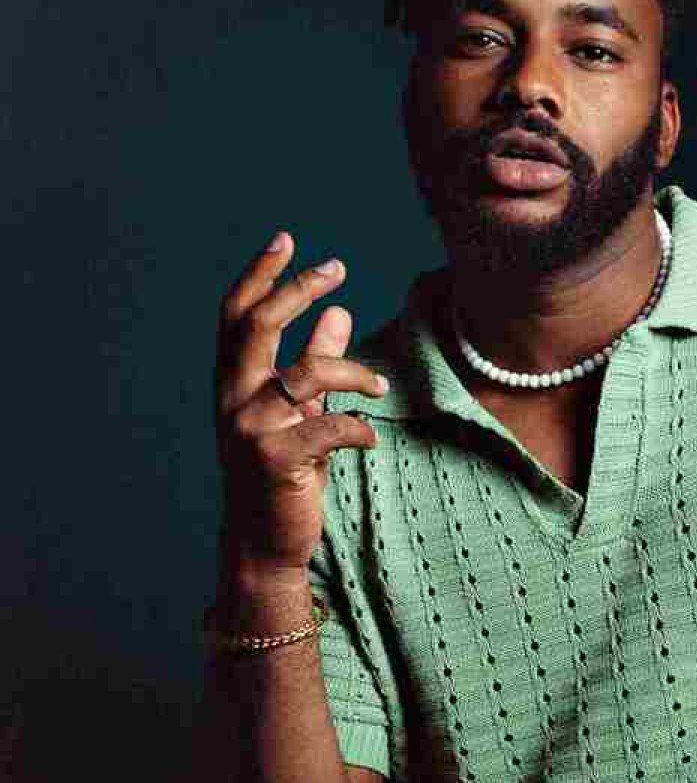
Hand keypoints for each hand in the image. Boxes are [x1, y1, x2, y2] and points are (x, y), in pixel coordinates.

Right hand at [215, 233, 387, 577]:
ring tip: (379, 383)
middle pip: (259, 324)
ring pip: (307, 373)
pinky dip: (359, 426)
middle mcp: (233, 400)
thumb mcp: (300, 413)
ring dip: (353, 370)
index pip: (236, 316)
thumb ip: (315, 362)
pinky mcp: (277, 460)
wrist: (264, 543)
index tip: (287, 239)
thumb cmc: (283, 475)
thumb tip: (339, 311)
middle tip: (337, 266)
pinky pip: (330, 426)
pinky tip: (370, 435)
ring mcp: (250, 429)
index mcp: (232, 384)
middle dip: (297, 288)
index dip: (258, 274)